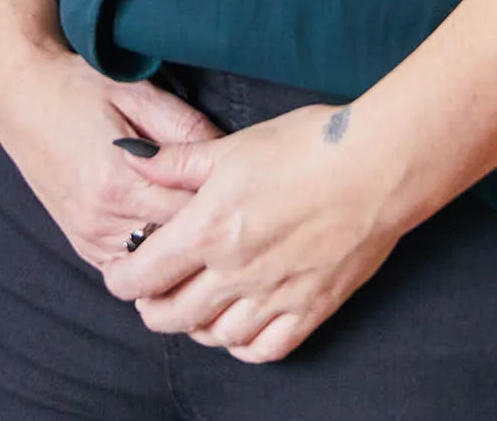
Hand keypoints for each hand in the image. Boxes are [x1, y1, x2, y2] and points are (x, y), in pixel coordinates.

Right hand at [0, 43, 221, 270]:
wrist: (23, 98)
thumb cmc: (79, 88)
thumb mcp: (138, 94)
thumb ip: (184, 127)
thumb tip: (226, 153)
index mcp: (118, 181)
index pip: (189, 214)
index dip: (222, 205)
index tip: (243, 195)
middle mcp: (101, 219)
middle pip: (174, 247)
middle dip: (207, 234)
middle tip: (235, 216)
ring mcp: (88, 237)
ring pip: (152, 269)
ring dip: (180, 252)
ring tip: (208, 228)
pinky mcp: (81, 244)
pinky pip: (127, 269)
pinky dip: (152, 259)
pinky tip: (171, 237)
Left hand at [105, 101, 407, 363]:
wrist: (375, 166)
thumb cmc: (306, 145)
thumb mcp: (234, 146)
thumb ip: (179, 162)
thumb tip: (133, 162)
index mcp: (208, 229)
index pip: (144, 275)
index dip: (122, 279)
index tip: (121, 271)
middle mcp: (235, 273)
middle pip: (172, 315)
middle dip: (152, 307)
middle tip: (152, 291)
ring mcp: (273, 297)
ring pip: (215, 336)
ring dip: (195, 326)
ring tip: (194, 305)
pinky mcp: (310, 310)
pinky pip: (263, 350)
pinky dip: (242, 345)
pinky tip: (238, 327)